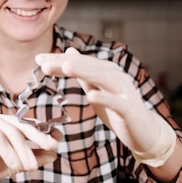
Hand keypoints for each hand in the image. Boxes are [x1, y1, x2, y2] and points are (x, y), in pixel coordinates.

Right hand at [0, 113, 58, 182]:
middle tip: (52, 148)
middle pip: (21, 125)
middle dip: (38, 136)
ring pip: (10, 132)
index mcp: (3, 125)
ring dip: (23, 150)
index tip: (57, 141)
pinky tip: (15, 166)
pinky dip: (7, 151)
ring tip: (31, 167)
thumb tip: (53, 154)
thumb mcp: (10, 165)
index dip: (43, 130)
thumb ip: (29, 158)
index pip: (26, 124)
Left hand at [36, 48, 176, 166]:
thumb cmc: (117, 109)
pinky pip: (117, 102)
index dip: (58, 60)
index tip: (37, 58)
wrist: (144, 131)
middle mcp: (115, 76)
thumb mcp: (96, 89)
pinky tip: (91, 95)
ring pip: (102, 78)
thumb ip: (83, 72)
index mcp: (106, 71)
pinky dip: (105, 97)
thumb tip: (69, 52)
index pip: (79, 62)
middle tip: (44, 63)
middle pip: (88, 66)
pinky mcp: (129, 109)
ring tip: (65, 67)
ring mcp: (124, 91)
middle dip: (65, 63)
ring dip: (83, 71)